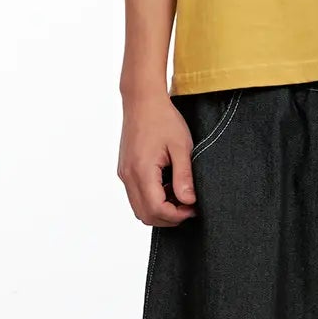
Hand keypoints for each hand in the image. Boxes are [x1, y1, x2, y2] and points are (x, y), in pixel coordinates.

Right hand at [118, 91, 197, 226]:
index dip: (177, 215)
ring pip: (139, 208)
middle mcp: (128, 176)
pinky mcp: (125, 170)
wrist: (142, 100)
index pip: (156, 209)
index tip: (193, 207)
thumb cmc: (163, 119)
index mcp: (142, 171)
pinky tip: (168, 185)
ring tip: (179, 193)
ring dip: (160, 209)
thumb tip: (189, 201)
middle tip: (188, 206)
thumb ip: (184, 176)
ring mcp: (124, 174)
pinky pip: (136, 196)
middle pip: (145, 215)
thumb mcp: (181, 147)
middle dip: (169, 217)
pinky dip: (152, 199)